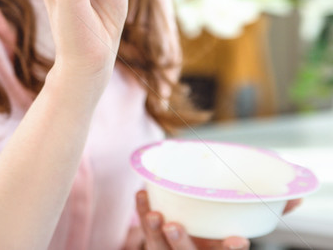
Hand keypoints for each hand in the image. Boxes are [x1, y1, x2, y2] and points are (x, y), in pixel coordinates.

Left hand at [127, 190, 302, 249]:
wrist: (188, 246)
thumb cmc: (217, 234)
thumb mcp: (240, 227)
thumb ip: (265, 211)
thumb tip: (296, 197)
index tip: (238, 240)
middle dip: (181, 243)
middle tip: (174, 226)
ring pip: (160, 248)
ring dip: (154, 232)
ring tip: (155, 215)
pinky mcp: (155, 242)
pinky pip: (144, 230)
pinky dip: (141, 212)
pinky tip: (141, 194)